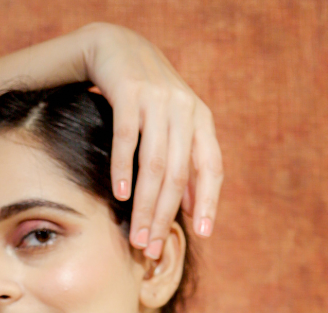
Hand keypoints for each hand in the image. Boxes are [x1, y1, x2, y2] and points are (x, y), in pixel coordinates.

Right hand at [82, 23, 222, 255]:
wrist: (116, 48)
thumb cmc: (146, 97)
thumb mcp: (174, 125)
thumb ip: (186, 164)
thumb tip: (197, 213)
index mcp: (201, 119)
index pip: (211, 167)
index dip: (210, 202)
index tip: (203, 235)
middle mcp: (184, 108)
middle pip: (177, 175)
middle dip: (164, 217)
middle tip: (152, 248)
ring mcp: (157, 99)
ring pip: (154, 164)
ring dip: (144, 205)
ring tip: (136, 235)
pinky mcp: (129, 92)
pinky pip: (127, 138)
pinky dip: (123, 169)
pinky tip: (120, 195)